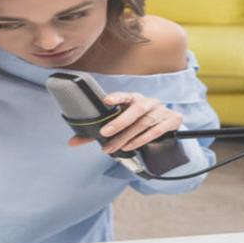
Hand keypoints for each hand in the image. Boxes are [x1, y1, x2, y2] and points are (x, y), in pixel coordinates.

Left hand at [68, 92, 182, 153]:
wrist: (166, 124)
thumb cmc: (136, 122)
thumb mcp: (118, 123)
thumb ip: (96, 132)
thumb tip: (72, 142)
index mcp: (133, 98)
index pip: (124, 95)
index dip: (116, 97)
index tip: (105, 100)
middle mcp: (148, 102)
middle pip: (135, 110)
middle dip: (118, 122)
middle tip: (104, 133)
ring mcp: (161, 110)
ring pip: (143, 123)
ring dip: (127, 137)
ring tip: (113, 147)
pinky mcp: (171, 121)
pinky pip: (156, 131)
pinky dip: (141, 140)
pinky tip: (129, 147)